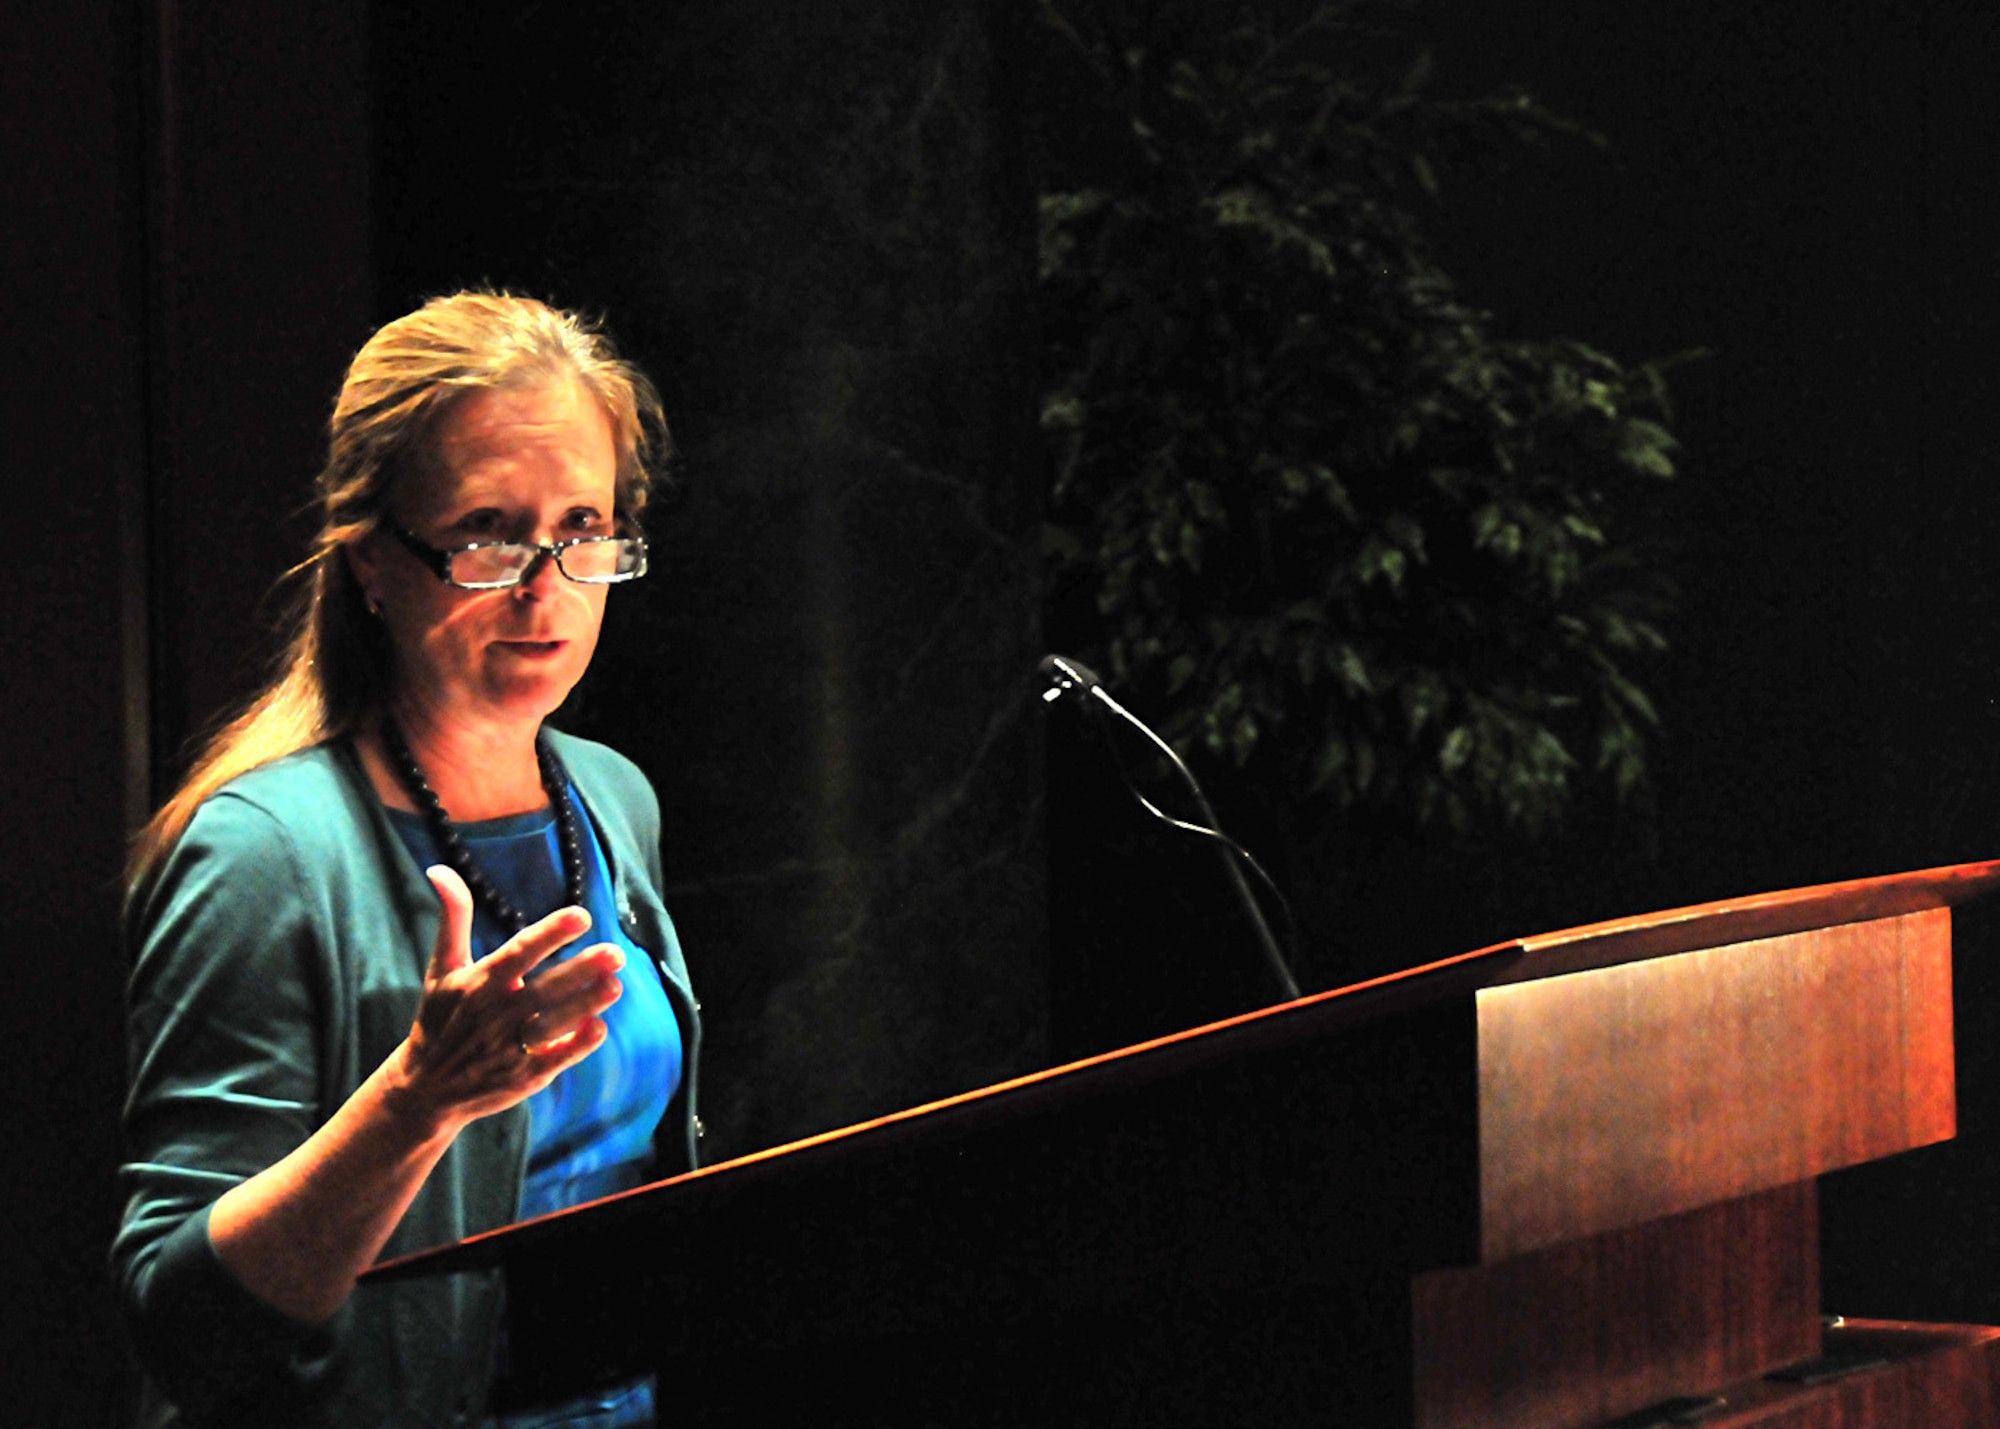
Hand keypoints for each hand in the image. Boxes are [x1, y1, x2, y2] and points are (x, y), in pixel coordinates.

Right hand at [388, 865, 624, 1130]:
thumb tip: (439, 868)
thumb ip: (453, 919)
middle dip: (580, 971)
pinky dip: (576, 1045)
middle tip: (616, 953)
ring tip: (616, 986)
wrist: (424, 1089)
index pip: (519, 953)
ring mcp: (508, 1048)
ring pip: (553, 1024)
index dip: (550, 934)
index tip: (581, 916)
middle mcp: (495, 1014)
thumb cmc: (439, 1019)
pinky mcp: (521, 1077)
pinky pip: (554, 1059)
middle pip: (544, 989)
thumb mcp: (442, 969)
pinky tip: (599, 1028)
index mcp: (478, 983)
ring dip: (585, 1005)